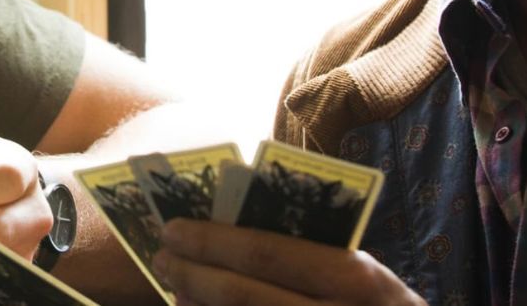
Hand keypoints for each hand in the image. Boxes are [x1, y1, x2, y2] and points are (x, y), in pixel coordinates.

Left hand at [153, 219, 422, 304]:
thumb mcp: (365, 278)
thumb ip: (312, 254)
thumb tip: (230, 232)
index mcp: (356, 280)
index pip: (269, 254)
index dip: (214, 241)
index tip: (174, 228)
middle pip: (244, 297)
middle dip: (193, 274)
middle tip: (161, 257)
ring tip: (175, 289)